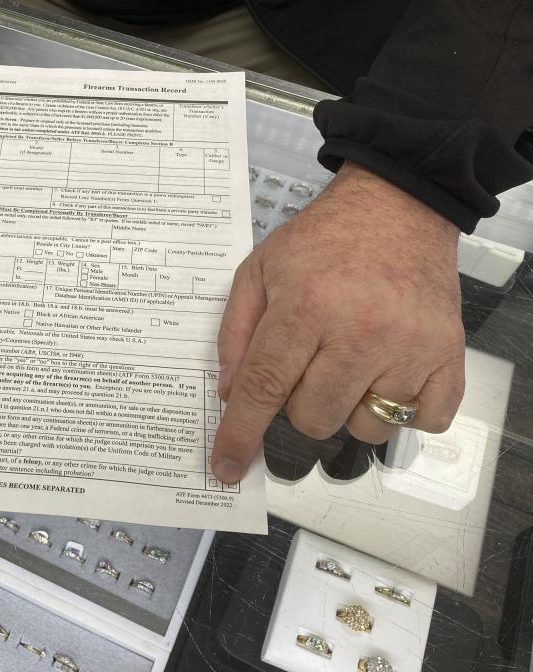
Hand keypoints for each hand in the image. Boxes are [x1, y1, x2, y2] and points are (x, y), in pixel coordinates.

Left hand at [210, 162, 465, 482]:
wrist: (397, 207)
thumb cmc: (322, 240)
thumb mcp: (258, 271)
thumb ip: (236, 333)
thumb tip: (231, 395)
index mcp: (306, 308)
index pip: (264, 388)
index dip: (240, 434)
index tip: (226, 467)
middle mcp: (361, 332)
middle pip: (313, 417)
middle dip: (297, 404)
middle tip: (306, 365)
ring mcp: (410, 347)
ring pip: (365, 427)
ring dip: (347, 409)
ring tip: (348, 365)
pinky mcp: (449, 354)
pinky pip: (424, 420)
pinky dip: (402, 413)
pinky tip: (386, 377)